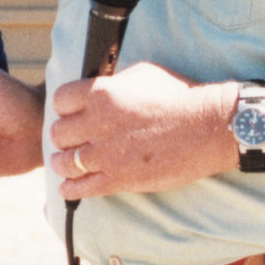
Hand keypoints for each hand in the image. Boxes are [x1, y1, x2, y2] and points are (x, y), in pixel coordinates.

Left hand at [49, 62, 233, 199]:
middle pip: (58, 133)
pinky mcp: (118, 179)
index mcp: (101, 93)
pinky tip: (70, 186)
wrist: (207, 128)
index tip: (72, 113)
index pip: (60, 100)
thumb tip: (98, 89)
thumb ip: (113, 83)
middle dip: (65, 136)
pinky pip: (80, 189)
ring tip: (69, 163)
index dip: (66, 107)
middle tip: (73, 139)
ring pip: (63, 162)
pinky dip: (70, 188)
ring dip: (64, 162)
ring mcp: (107, 154)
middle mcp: (98, 123)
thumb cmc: (179, 97)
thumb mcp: (142, 75)